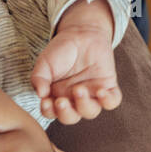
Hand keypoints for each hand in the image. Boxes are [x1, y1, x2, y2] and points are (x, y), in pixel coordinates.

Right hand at [31, 0, 122, 123]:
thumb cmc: (60, 51)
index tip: (45, 101)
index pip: (52, 112)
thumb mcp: (44, 63)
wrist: (81, 34)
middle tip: (61, 101)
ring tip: (79, 89)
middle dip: (66, 113)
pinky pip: (112, 101)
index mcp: (56, 97)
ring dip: (84, 105)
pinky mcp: (108, 86)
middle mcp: (74, 99)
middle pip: (71, 117)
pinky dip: (107, 100)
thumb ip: (38, 78)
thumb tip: (40, 94)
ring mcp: (92, 94)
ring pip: (91, 112)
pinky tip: (100, 91)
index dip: (49, 111)